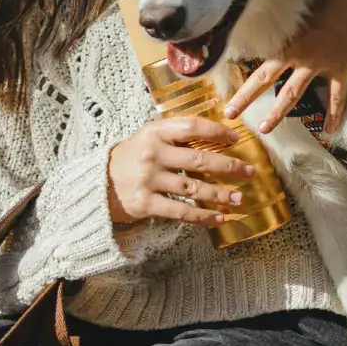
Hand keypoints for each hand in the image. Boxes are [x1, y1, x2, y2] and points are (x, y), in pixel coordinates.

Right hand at [107, 117, 256, 227]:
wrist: (97, 184)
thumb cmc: (130, 158)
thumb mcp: (147, 137)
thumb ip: (175, 135)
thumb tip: (216, 135)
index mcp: (154, 132)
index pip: (192, 127)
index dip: (217, 132)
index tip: (236, 139)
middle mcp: (152, 154)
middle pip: (199, 160)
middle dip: (228, 167)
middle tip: (249, 172)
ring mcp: (149, 180)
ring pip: (194, 188)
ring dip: (220, 194)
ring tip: (239, 199)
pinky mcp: (146, 204)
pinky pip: (181, 211)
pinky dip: (203, 217)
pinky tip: (219, 218)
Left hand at [224, 0, 346, 134]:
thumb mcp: (299, 8)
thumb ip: (282, 21)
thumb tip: (260, 14)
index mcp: (287, 43)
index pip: (258, 69)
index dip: (242, 87)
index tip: (227, 101)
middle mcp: (300, 57)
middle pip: (269, 83)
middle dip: (248, 100)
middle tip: (231, 116)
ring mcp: (321, 65)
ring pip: (295, 93)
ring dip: (279, 112)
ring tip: (265, 128)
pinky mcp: (342, 70)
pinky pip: (337, 97)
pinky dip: (334, 114)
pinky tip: (329, 131)